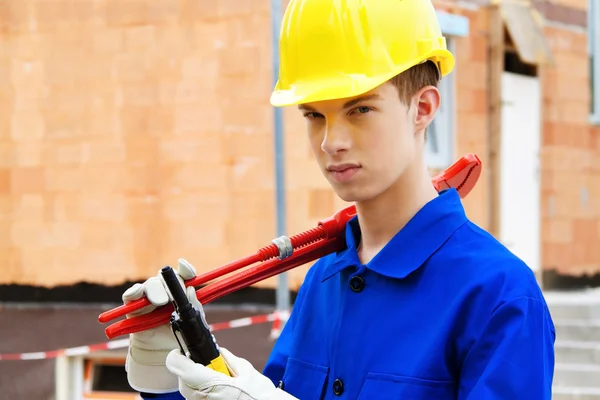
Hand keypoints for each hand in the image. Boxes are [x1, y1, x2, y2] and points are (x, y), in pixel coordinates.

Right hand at [123, 258, 203, 393]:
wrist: (162, 352)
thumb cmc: (178, 334)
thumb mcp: (191, 321)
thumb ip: (194, 306)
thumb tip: (191, 289)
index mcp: (180, 292)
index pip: (182, 275)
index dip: (185, 270)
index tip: (189, 272)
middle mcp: (164, 291)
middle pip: (165, 278)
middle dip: (170, 284)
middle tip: (172, 297)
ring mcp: (148, 298)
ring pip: (150, 284)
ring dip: (155, 290)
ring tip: (160, 302)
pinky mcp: (133, 307)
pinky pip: (130, 295)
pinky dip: (133, 292)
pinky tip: (138, 293)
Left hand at [166, 347, 297, 399]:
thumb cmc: (258, 396)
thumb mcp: (246, 371)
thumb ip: (228, 359)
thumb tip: (218, 352)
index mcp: (207, 382)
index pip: (176, 364)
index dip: (179, 354)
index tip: (188, 350)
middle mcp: (198, 397)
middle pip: (182, 376)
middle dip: (194, 367)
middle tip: (214, 366)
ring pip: (188, 389)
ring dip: (199, 381)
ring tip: (221, 381)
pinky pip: (196, 398)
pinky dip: (204, 391)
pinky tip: (221, 391)